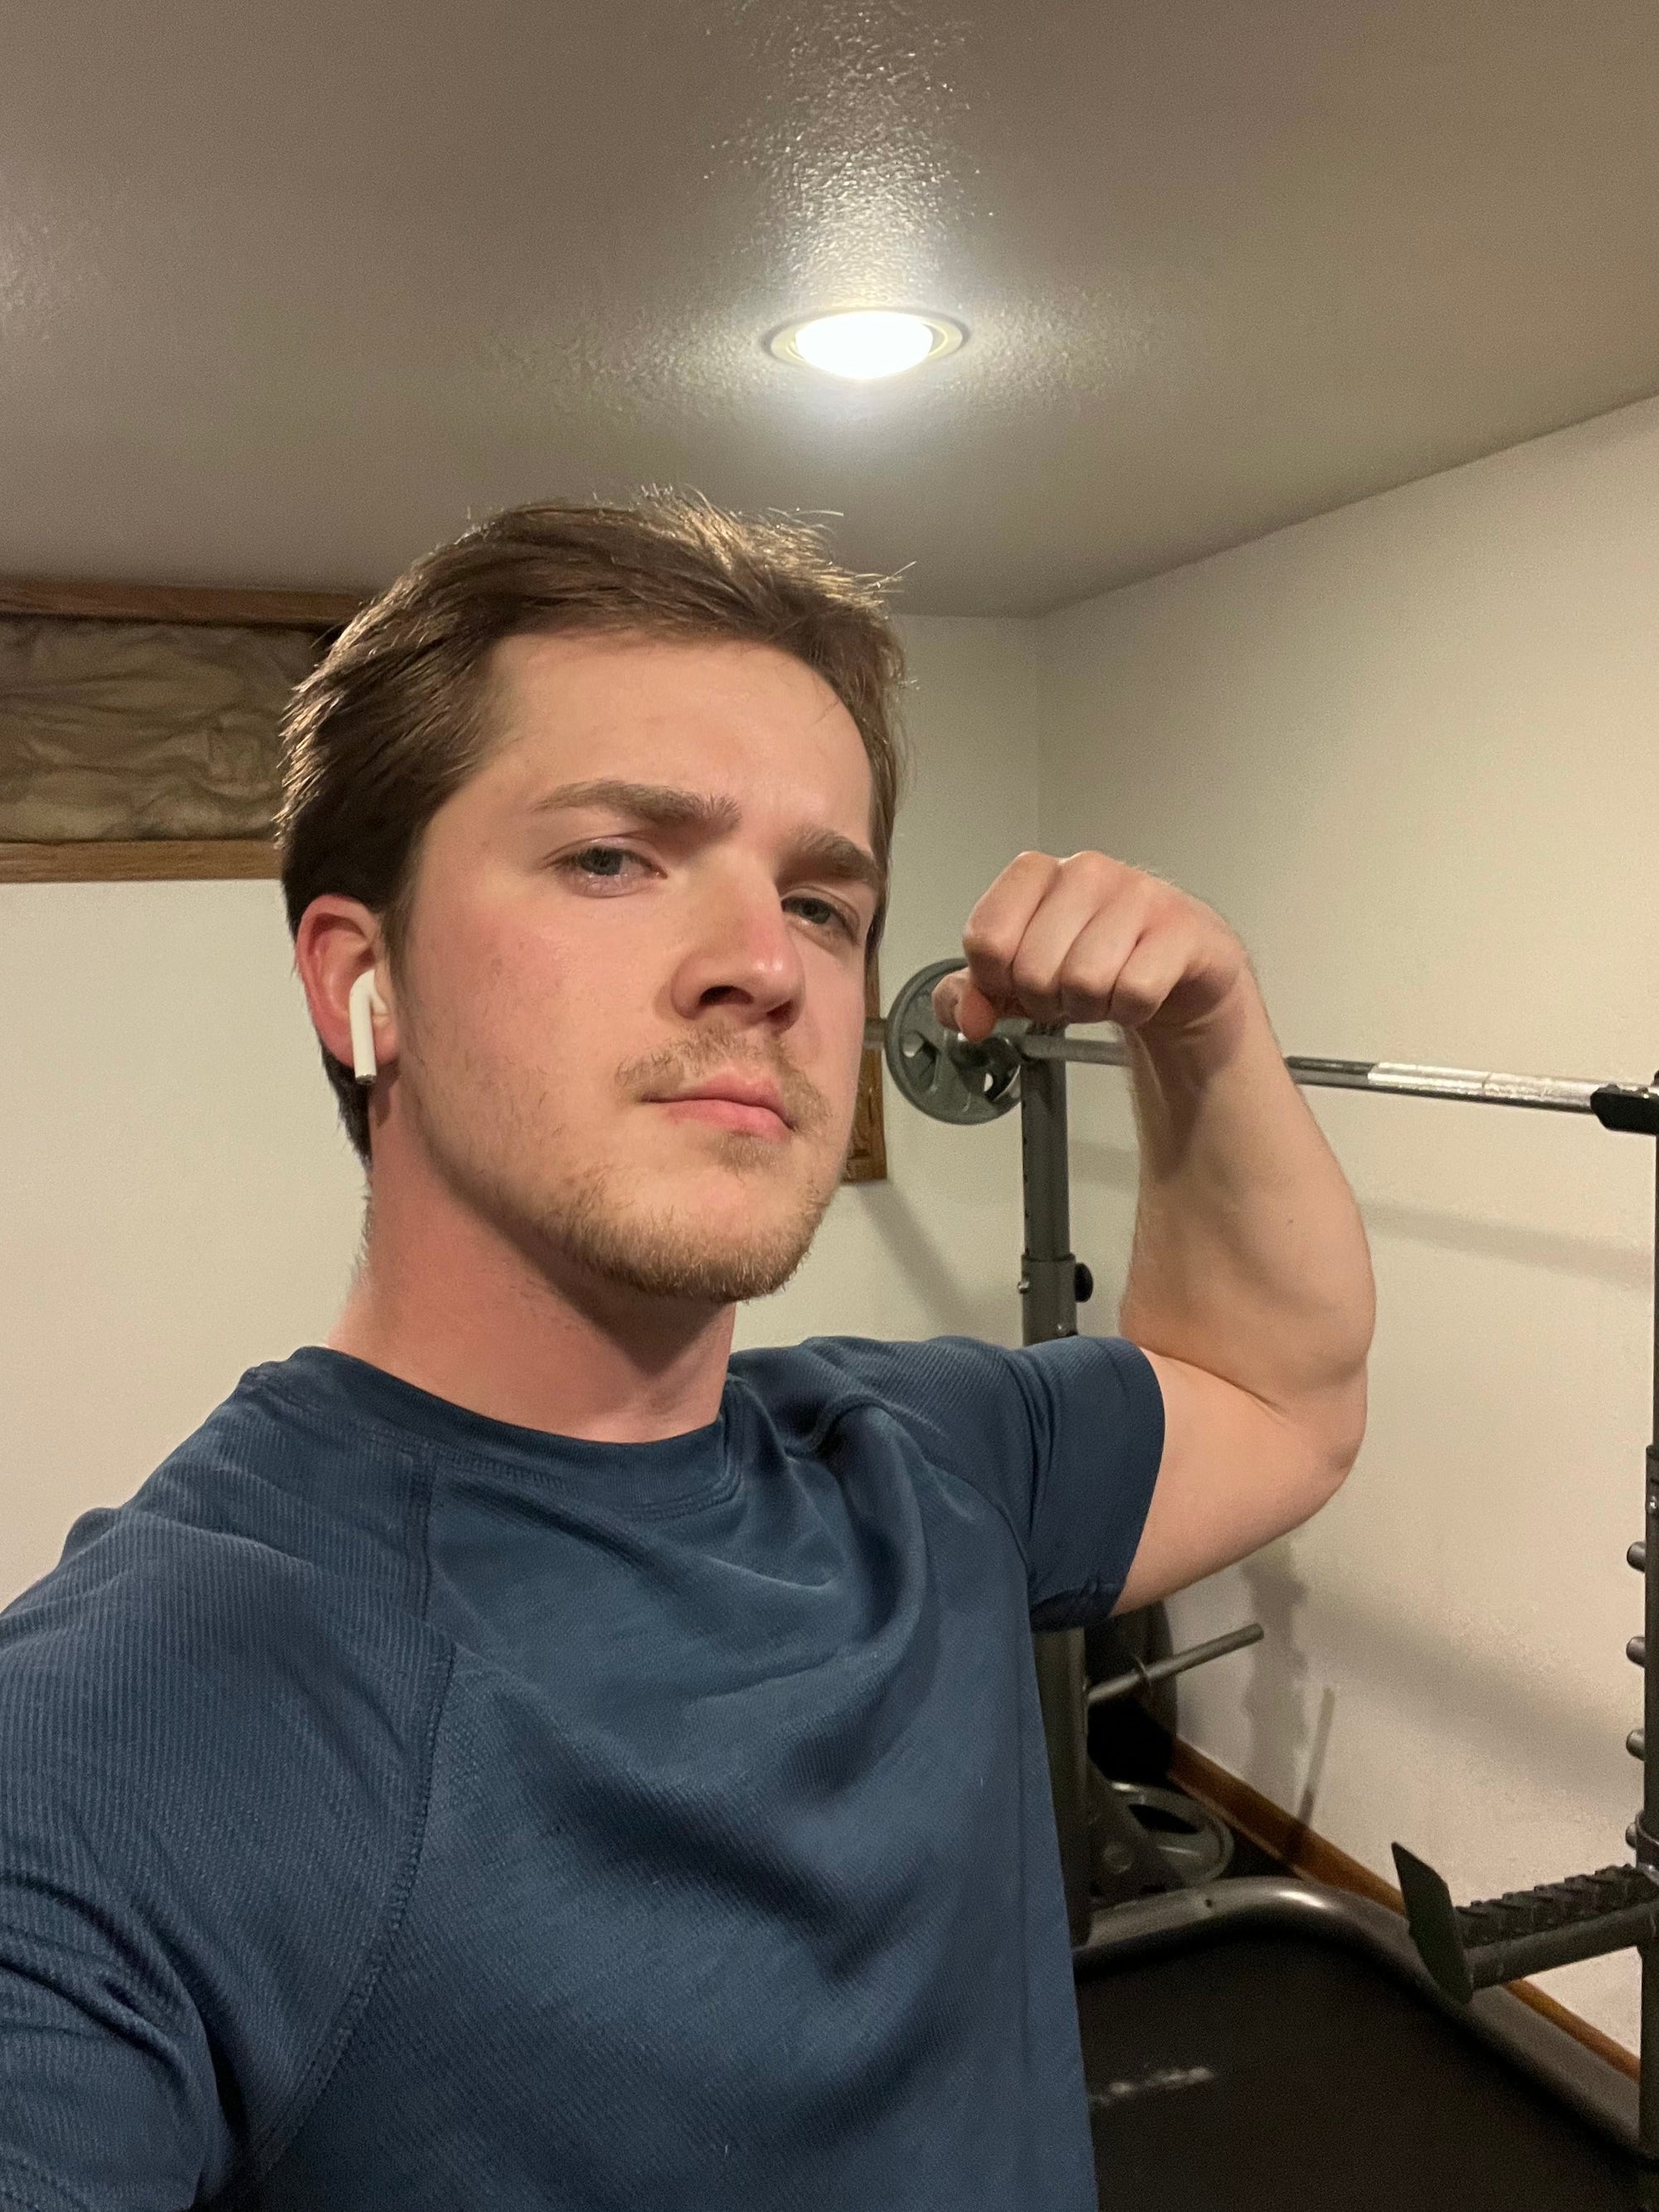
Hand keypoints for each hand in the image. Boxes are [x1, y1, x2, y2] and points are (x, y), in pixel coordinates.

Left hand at [931, 851, 1250, 1044]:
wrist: (1173, 971)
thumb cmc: (1093, 962)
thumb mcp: (1015, 982)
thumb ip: (966, 997)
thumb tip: (968, 1018)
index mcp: (1035, 874)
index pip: (985, 938)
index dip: (995, 980)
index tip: (1015, 982)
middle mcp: (1085, 872)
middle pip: (1033, 969)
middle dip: (1047, 1000)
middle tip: (1068, 990)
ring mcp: (1137, 894)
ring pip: (1084, 980)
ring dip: (1090, 1006)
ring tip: (1103, 989)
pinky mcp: (1180, 927)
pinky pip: (1135, 991)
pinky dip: (1131, 1010)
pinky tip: (1136, 993)